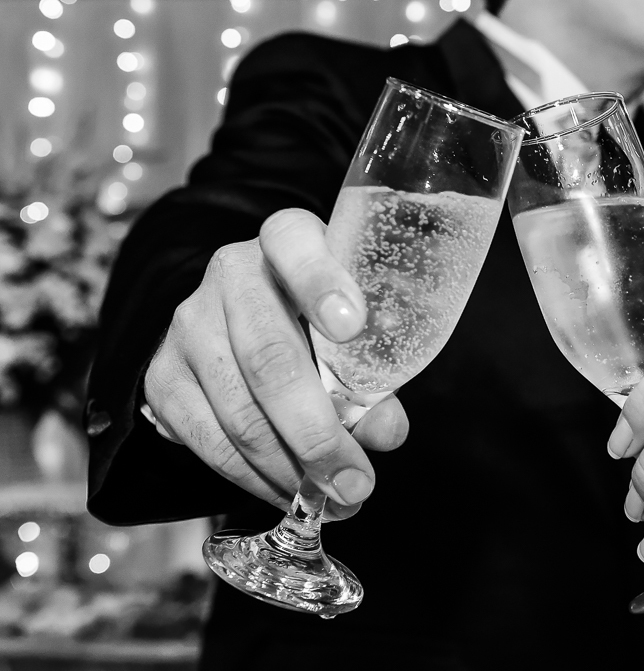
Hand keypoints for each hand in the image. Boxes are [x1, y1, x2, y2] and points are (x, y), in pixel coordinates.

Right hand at [142, 208, 410, 518]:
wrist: (242, 320)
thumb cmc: (321, 319)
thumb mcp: (356, 327)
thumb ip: (374, 373)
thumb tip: (384, 432)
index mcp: (287, 240)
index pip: (295, 243)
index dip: (322, 283)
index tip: (352, 326)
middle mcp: (230, 275)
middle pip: (268, 356)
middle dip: (317, 433)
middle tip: (355, 483)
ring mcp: (188, 325)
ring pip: (238, 411)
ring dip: (290, 469)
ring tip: (333, 500)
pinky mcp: (161, 376)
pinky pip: (207, 440)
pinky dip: (253, 478)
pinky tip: (289, 494)